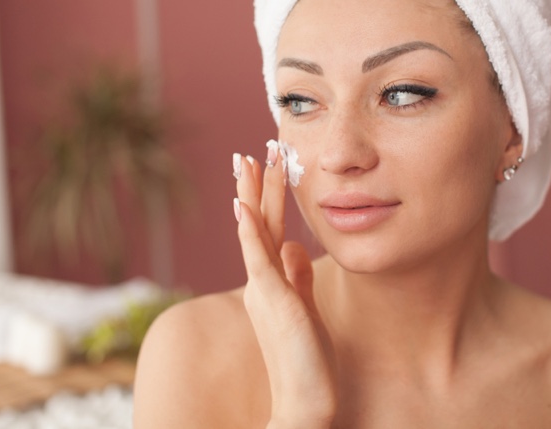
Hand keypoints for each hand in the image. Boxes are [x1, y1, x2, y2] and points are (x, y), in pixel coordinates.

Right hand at [234, 145, 335, 427]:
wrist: (305, 400)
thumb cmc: (306, 359)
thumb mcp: (304, 308)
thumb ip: (296, 276)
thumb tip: (293, 246)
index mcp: (269, 281)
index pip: (266, 229)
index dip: (267, 197)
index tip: (268, 166)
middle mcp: (260, 281)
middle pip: (256, 223)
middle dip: (256, 185)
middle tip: (254, 150)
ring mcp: (263, 289)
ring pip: (254, 231)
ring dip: (251, 194)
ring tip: (248, 160)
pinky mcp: (272, 299)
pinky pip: (257, 258)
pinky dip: (249, 230)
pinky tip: (243, 204)